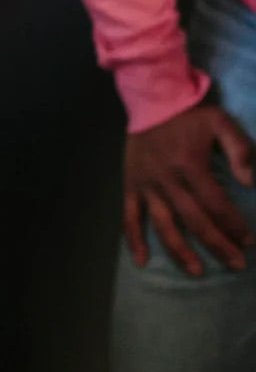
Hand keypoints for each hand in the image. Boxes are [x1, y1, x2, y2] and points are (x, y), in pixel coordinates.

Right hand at [123, 102, 254, 275]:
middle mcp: (167, 180)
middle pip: (194, 220)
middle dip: (218, 244)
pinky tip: (141, 259)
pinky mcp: (131, 184)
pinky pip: (129, 215)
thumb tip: (249, 183)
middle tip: (237, 264)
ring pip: (163, 223)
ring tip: (197, 271)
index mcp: (189, 165)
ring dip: (180, 250)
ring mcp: (146, 184)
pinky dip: (133, 238)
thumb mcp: (221, 122)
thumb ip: (239, 149)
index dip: (234, 225)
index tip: (249, 242)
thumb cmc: (188, 115)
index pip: (216, 204)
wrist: (150, 100)